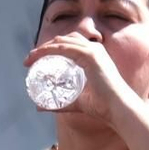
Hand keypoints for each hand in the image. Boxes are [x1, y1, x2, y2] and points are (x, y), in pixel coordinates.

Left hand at [24, 34, 146, 123]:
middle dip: (44, 47)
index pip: (69, 44)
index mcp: (94, 56)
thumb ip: (60, 104)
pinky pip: (64, 48)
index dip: (51, 48)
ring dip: (43, 48)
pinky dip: (49, 50)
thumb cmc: (103, 107)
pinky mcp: (90, 56)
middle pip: (64, 40)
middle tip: (30, 59)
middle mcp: (94, 49)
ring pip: (62, 42)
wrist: (118, 109)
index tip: (35, 59)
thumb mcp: (77, 103)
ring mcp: (93, 51)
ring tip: (30, 58)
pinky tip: (38, 56)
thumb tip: (39, 107)